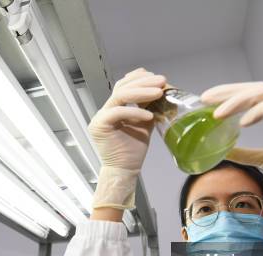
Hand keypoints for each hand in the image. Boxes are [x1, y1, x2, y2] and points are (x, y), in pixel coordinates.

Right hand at [90, 68, 165, 209]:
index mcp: (115, 107)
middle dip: (144, 82)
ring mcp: (100, 116)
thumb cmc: (134, 149)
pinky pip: (117, 112)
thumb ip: (148, 106)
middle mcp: (105, 109)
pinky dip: (134, 112)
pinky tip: (150, 115)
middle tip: (162, 81)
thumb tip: (161, 89)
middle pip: (122, 87)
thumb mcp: (145, 122)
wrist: (125, 169)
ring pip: (119, 96)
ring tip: (159, 92)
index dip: (140, 78)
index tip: (159, 79)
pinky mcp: (99, 126)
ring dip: (141, 92)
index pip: (124, 84)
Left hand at [201, 81, 262, 219]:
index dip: (230, 95)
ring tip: (219, 113)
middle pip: (257, 88)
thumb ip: (248, 153)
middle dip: (230, 91)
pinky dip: (261, 110)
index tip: (207, 101)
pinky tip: (243, 122)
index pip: (253, 95)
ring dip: (241, 99)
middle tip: (206, 99)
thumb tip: (223, 152)